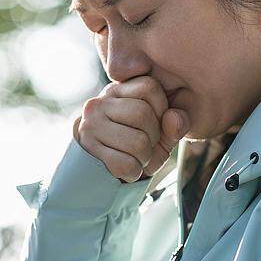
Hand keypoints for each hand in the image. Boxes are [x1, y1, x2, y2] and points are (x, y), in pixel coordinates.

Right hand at [73, 76, 188, 182]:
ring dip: (145, 158)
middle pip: (142, 113)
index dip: (162, 108)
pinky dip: (133, 173)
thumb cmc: (134, 148)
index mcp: (118, 91)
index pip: (149, 86)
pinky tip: (126, 170)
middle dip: (154, 137)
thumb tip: (173, 118)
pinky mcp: (86, 149)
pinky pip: (125, 164)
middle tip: (146, 146)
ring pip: (137, 142)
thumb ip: (174, 123)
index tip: (156, 123)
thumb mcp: (159, 133)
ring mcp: (90, 124)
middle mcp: (99, 102)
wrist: (98, 174)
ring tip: (137, 158)